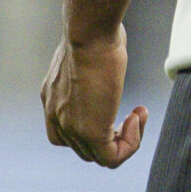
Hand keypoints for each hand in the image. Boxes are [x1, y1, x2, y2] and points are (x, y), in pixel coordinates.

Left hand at [42, 28, 146, 166]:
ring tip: (138, 117)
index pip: (67, 134)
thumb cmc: (93, 33)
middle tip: (135, 113)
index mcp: (52, 99)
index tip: (116, 106)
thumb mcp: (86, 54)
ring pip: (99, 157)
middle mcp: (56, 116)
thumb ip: (91, 65)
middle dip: (115, 135)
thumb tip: (107, 47)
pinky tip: (138, 118)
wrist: (89, 34)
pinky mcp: (91, 132)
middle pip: (85, 148)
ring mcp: (71, 127)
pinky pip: (112, 158)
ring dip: (125, 140)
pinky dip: (131, 144)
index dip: (97, 127)